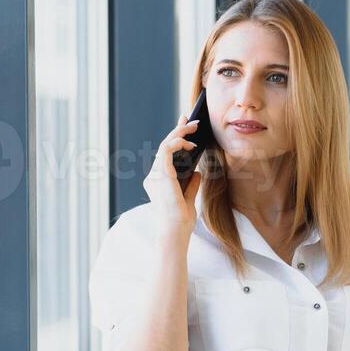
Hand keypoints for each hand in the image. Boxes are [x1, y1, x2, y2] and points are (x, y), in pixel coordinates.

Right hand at [143, 115, 202, 240]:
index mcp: (158, 182)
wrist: (175, 231)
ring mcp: (155, 175)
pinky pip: (166, 150)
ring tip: (193, 126)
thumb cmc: (180, 220)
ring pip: (164, 145)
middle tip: (190, 119)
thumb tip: (196, 172)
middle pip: (164, 147)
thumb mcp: (189, 199)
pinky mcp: (161, 174)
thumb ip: (191, 185)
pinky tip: (190, 142)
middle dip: (177, 131)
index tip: (186, 130)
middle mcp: (153, 177)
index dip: (175, 140)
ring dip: (179, 133)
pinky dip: (177, 142)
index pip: (166, 156)